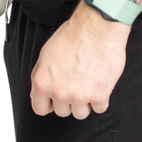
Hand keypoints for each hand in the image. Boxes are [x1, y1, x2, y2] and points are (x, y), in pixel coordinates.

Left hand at [29, 2, 129, 118]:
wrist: (96, 28)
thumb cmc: (72, 36)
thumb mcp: (46, 54)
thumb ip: (42, 75)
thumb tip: (40, 91)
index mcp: (42, 81)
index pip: (39, 108)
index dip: (48, 104)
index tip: (53, 101)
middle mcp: (59, 92)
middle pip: (62, 112)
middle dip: (68, 100)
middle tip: (74, 84)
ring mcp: (79, 96)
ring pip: (80, 113)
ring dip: (85, 102)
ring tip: (87, 83)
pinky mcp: (99, 96)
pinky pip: (99, 108)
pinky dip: (101, 98)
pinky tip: (99, 83)